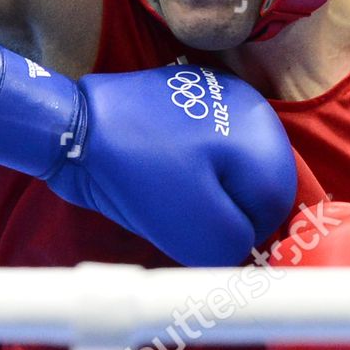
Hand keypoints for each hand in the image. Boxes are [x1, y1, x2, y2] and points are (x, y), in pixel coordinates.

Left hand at [0, 47, 300, 265]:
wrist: (71, 129)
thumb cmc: (135, 176)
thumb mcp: (197, 231)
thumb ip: (238, 246)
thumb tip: (245, 249)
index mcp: (260, 136)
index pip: (278, 206)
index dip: (242, 234)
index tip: (202, 238)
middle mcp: (249, 110)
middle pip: (257, 185)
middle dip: (225, 211)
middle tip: (181, 218)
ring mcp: (218, 100)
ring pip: (231, 171)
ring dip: (206, 194)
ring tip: (164, 194)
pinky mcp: (188, 103)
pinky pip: (204, 151)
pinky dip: (187, 172)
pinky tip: (157, 176)